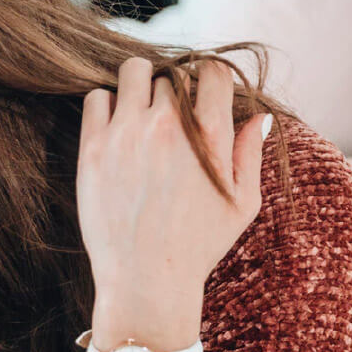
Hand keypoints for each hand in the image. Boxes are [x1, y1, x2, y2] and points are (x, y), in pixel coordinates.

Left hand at [76, 57, 270, 346]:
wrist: (146, 280)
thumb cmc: (198, 246)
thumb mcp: (242, 205)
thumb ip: (250, 154)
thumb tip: (258, 116)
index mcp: (209, 136)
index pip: (212, 71)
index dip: (209, 80)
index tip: (202, 96)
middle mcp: (168, 127)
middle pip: (170, 72)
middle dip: (173, 88)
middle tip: (169, 114)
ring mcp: (127, 134)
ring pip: (132, 72)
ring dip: (139, 85)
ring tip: (140, 111)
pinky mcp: (93, 148)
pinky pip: (96, 98)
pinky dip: (106, 103)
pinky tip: (115, 126)